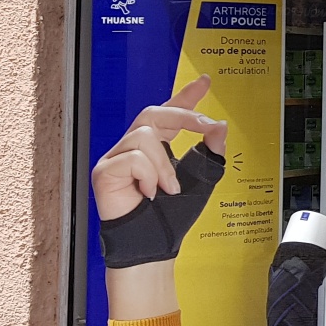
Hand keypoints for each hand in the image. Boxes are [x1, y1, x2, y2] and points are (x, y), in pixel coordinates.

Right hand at [92, 77, 226, 219]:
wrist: (154, 245)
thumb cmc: (174, 216)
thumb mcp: (203, 179)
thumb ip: (212, 151)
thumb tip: (220, 126)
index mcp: (159, 146)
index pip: (170, 113)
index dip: (186, 96)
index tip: (205, 81)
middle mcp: (134, 147)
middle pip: (154, 112)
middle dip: (184, 115)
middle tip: (207, 126)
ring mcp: (116, 157)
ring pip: (145, 135)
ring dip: (165, 164)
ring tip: (169, 188)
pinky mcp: (105, 171)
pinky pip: (133, 157)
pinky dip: (149, 175)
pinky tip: (149, 193)